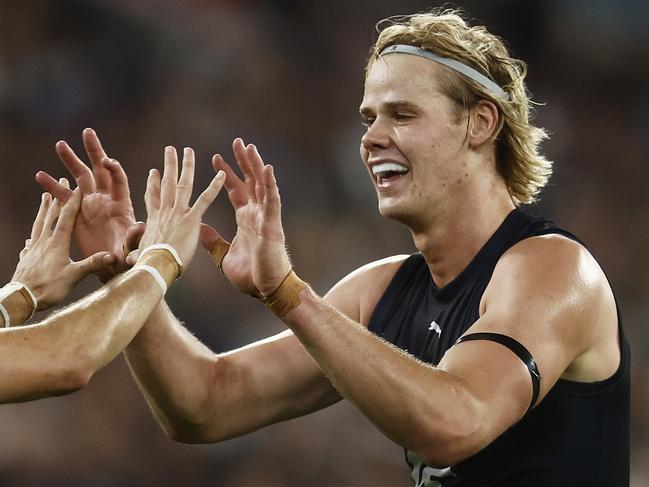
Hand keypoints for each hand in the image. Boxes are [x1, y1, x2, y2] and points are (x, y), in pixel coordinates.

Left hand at [12, 188, 115, 309]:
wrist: (21, 299)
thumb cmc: (48, 288)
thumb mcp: (73, 276)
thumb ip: (92, 264)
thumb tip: (113, 256)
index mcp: (57, 243)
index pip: (67, 218)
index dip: (73, 202)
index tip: (77, 188)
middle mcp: (44, 242)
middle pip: (51, 215)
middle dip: (58, 198)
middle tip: (61, 182)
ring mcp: (33, 249)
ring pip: (39, 224)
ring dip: (43, 210)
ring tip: (45, 198)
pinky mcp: (26, 258)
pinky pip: (30, 242)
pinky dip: (33, 235)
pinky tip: (30, 237)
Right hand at [35, 128, 135, 281]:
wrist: (112, 267)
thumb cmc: (127, 257)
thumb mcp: (132, 247)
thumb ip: (134, 237)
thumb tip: (140, 226)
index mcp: (121, 203)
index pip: (118, 179)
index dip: (114, 169)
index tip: (107, 160)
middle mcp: (106, 199)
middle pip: (99, 170)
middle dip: (94, 151)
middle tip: (88, 132)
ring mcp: (90, 204)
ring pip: (80, 178)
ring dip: (71, 161)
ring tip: (59, 144)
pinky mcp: (77, 213)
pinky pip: (63, 197)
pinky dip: (53, 186)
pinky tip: (40, 176)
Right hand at [130, 146, 224, 267]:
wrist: (155, 265)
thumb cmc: (146, 265)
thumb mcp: (137, 257)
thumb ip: (136, 254)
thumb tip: (129, 259)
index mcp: (153, 219)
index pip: (152, 197)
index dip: (153, 184)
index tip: (154, 172)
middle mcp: (165, 211)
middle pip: (166, 183)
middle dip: (169, 165)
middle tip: (170, 150)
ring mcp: (178, 212)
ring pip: (183, 184)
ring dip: (186, 165)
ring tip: (188, 150)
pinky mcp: (192, 219)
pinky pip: (205, 199)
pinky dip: (214, 186)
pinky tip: (222, 174)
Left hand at [200, 138, 290, 296]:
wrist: (265, 289)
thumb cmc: (250, 275)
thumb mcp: (223, 256)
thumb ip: (212, 240)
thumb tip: (199, 228)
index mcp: (246, 219)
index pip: (236, 190)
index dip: (226, 174)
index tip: (215, 158)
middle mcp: (257, 214)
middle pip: (250, 181)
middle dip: (243, 162)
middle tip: (237, 142)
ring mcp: (266, 218)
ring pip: (262, 185)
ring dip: (256, 166)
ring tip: (250, 147)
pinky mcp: (273, 225)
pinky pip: (272, 201)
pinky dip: (270, 184)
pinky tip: (267, 169)